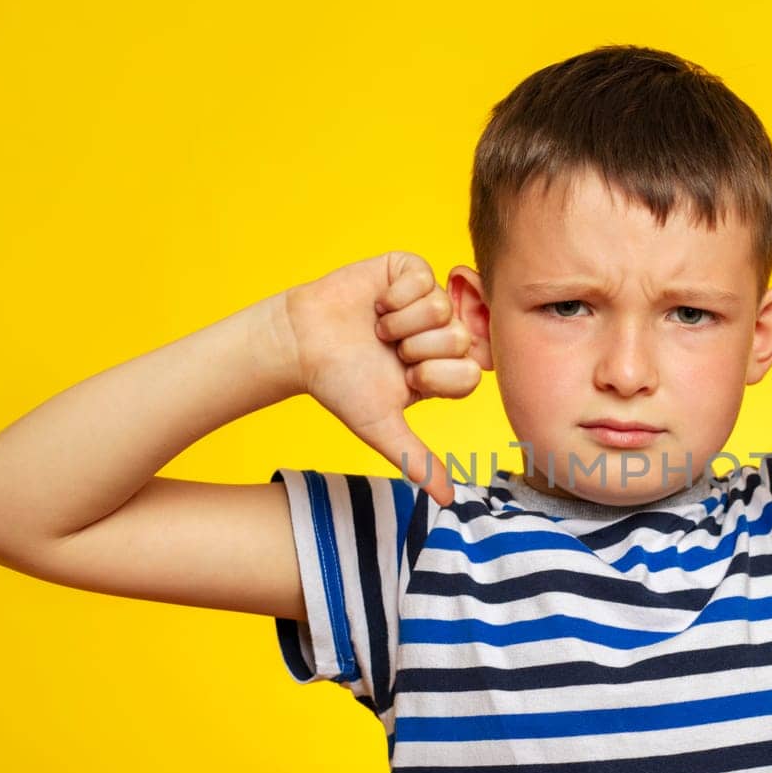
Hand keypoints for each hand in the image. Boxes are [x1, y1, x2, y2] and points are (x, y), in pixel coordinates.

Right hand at [280, 251, 480, 506]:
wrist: (301, 345)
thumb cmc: (340, 385)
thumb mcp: (382, 427)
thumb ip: (417, 461)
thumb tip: (447, 501)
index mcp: (445, 369)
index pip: (470, 373)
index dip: (434, 375)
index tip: (405, 377)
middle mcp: (443, 333)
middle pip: (459, 339)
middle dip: (416, 349)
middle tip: (389, 351)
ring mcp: (429, 299)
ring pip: (441, 308)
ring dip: (401, 323)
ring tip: (378, 329)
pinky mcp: (409, 270)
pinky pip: (424, 278)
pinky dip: (395, 295)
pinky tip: (377, 303)